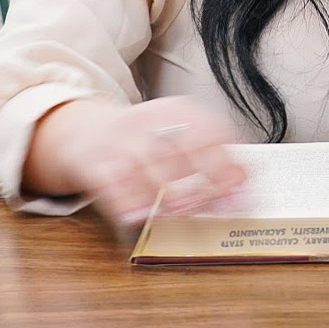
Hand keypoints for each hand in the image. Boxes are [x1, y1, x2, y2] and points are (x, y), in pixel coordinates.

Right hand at [26, 94, 247, 224]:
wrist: (82, 132)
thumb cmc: (143, 141)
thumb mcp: (177, 135)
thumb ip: (212, 157)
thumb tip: (246, 184)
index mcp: (176, 110)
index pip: (207, 128)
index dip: (227, 159)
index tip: (242, 186)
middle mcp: (149, 120)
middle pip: (180, 146)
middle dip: (203, 177)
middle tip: (220, 205)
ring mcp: (120, 142)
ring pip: (147, 166)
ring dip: (167, 193)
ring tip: (184, 212)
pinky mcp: (95, 164)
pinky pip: (111, 184)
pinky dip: (124, 202)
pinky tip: (137, 217)